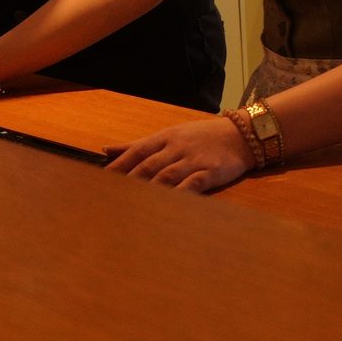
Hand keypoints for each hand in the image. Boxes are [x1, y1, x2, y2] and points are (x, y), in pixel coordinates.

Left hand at [103, 116, 252, 192]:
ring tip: (132, 204)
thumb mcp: (169, 134)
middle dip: (128, 180)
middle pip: (148, 165)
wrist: (240, 134)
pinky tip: (166, 206)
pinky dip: (178, 194)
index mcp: (165, 137)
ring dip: (148, 189)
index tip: (101, 179)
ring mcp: (193, 160)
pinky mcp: (209, 172)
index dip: (119, 165)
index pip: (137, 151)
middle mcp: (176, 147)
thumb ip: (138, 144)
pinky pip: (191, 184)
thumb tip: (107, 149)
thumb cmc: (202, 136)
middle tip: (111, 195)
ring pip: (166, 175)